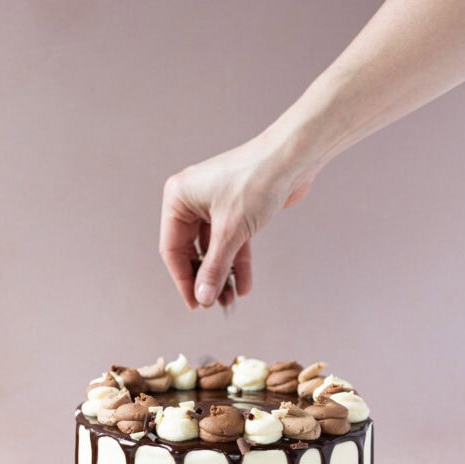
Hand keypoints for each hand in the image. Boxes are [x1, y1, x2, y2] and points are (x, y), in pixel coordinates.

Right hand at [159, 133, 311, 308]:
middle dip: (205, 279)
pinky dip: (237, 262)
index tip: (195, 304)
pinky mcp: (234, 209)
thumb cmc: (256, 181)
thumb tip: (202, 296)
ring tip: (230, 299)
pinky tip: (244, 284)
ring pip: (213, 249)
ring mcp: (213, 205)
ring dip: (222, 275)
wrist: (292, 159)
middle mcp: (191, 200)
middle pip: (192, 251)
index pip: (172, 249)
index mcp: (178, 198)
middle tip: (213, 303)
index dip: (183, 280)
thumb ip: (214, 267)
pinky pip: (230, 242)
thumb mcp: (230, 232)